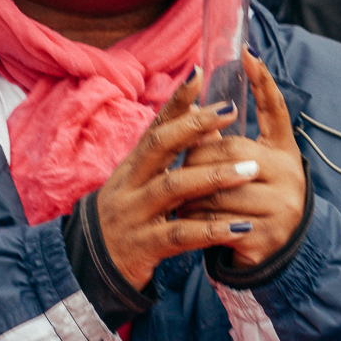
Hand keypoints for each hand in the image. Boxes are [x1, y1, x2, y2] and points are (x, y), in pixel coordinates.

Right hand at [93, 72, 263, 289]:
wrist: (90, 267)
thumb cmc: (125, 216)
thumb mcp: (138, 182)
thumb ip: (164, 155)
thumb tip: (196, 115)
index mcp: (133, 166)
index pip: (155, 125)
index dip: (176, 101)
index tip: (199, 74)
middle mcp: (131, 183)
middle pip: (160, 146)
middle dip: (195, 125)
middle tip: (231, 111)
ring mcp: (135, 214)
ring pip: (173, 187)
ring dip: (214, 176)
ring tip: (249, 170)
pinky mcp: (144, 246)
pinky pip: (180, 234)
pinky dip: (211, 230)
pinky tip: (239, 227)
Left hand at [177, 49, 308, 267]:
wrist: (278, 253)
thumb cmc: (256, 197)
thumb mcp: (251, 163)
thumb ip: (229, 133)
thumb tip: (202, 93)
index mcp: (285, 152)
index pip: (276, 110)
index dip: (263, 82)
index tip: (247, 53)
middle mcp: (290, 176)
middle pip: (231, 154)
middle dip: (198, 159)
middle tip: (180, 166)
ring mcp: (280, 209)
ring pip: (220, 190)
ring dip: (192, 193)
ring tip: (178, 197)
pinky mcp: (265, 239)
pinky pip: (218, 223)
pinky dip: (197, 221)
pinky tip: (187, 221)